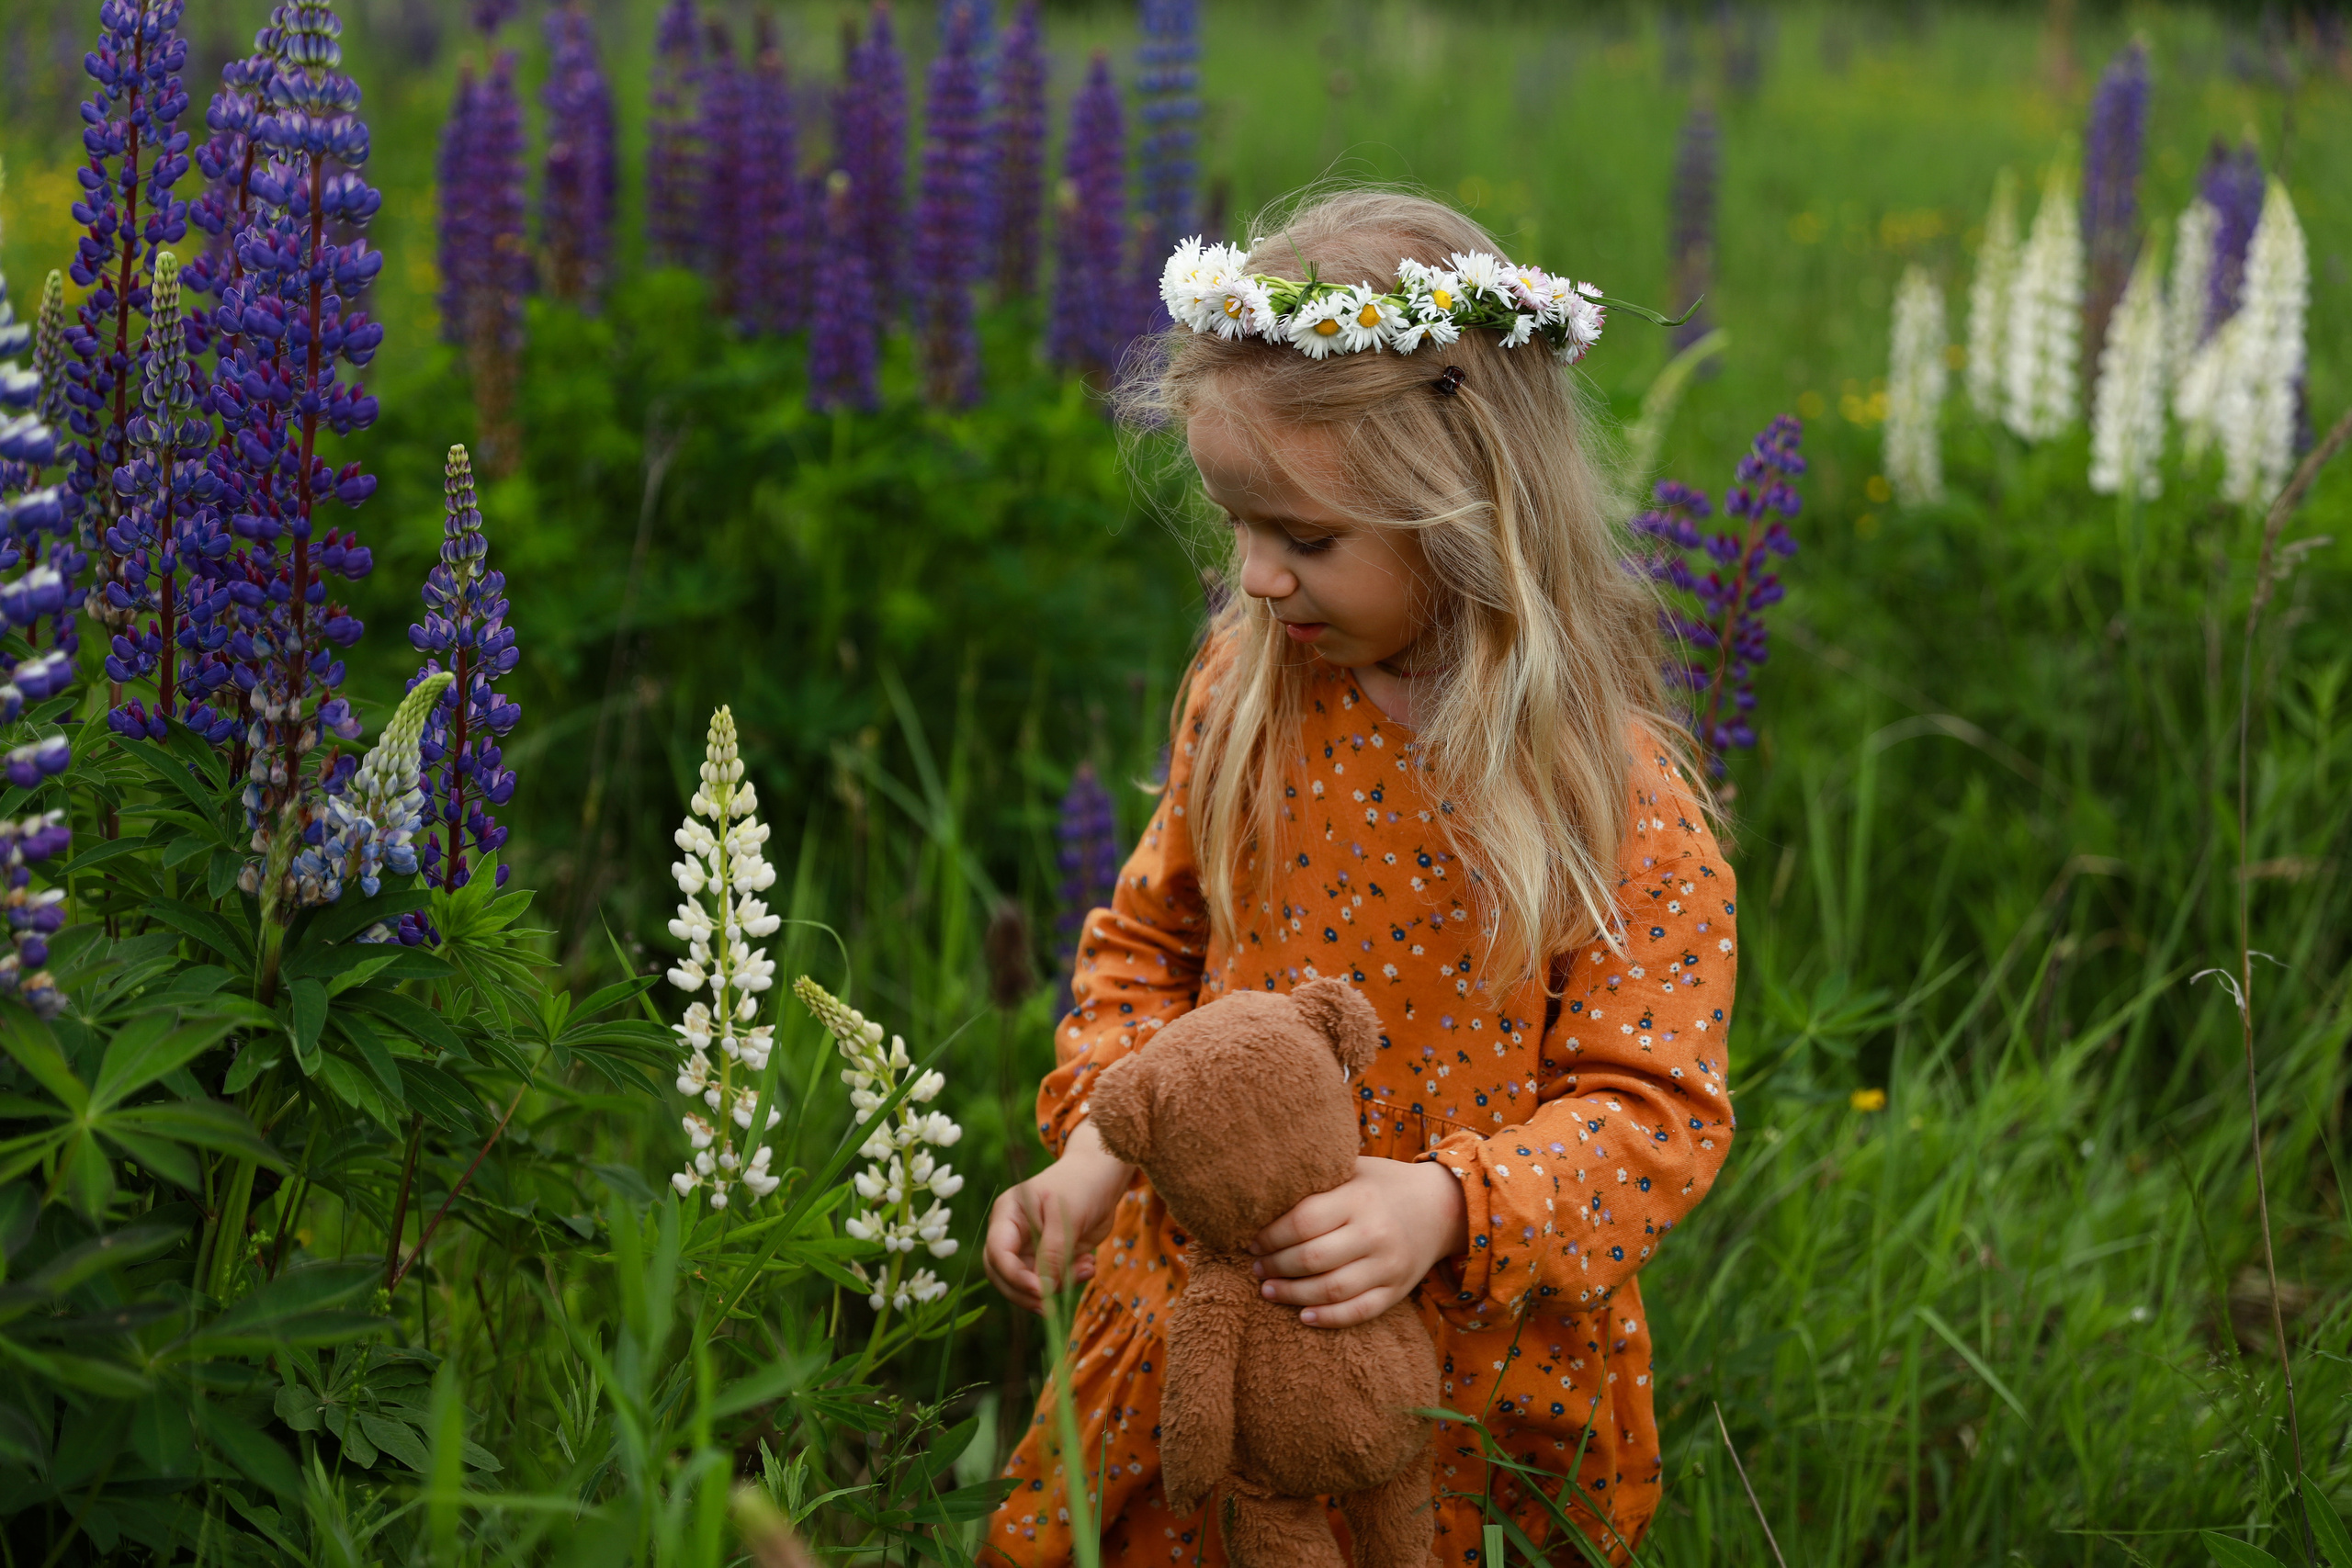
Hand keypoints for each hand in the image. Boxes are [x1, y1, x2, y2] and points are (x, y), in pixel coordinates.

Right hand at [983, 1121, 1132, 1314]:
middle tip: (1054, 1303)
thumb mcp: (1066, 1216)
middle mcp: (1012, 1235)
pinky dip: (1068, 1282)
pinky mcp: (1048, 1259)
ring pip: (1028, 1284)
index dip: (1015, 1276)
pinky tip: (1088, 1265)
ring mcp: (1029, 1249)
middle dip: (1027, 1293)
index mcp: (1007, 1216)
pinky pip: (1050, 1282)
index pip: (998, 1253)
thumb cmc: (1080, 1186)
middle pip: (1003, 1276)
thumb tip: (1044, 1289)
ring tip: (1087, 1268)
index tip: (1042, 1290)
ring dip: (1056, 1287)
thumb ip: (1053, 1252)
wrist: (1102, 1179)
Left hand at [1250, 1157, 1467, 1328]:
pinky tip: (1303, 1316)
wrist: (1443, 1206)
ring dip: (1292, 1295)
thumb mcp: (1353, 1170)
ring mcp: (1389, 1265)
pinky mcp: (1398, 1290)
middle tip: (1256, 1268)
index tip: (1251, 1241)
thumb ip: (1317, 1183)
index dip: (1270, 1236)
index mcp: (1359, 1198)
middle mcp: (1375, 1233)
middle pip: (1312, 1259)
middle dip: (1275, 1266)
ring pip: (1332, 1290)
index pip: (1302, 1222)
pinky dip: (1329, 1318)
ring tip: (1268, 1291)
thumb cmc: (1383, 1185)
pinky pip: (1360, 1312)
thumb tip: (1261, 1197)